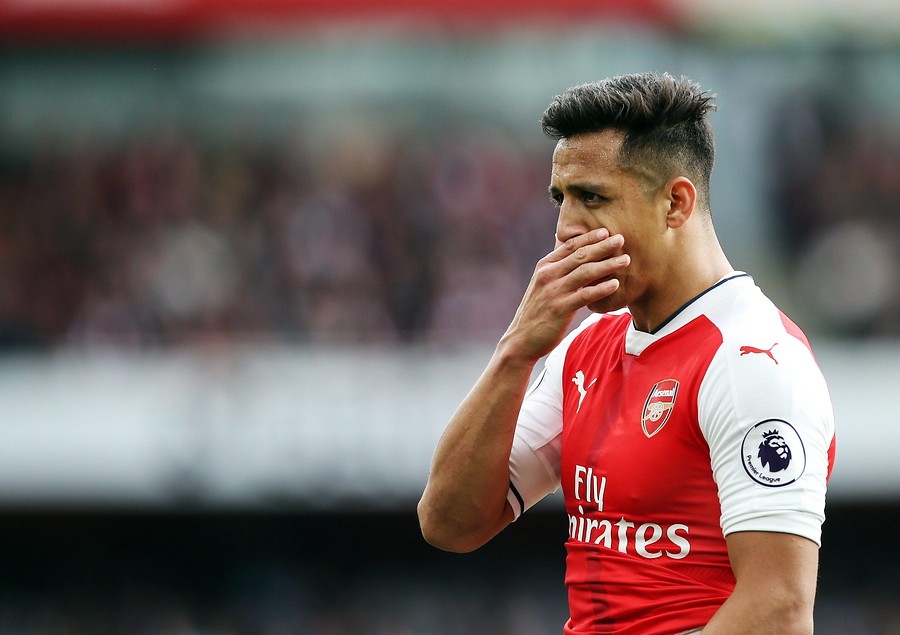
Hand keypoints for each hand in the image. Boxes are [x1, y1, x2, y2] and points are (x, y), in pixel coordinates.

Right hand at [500, 229, 628, 362]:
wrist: (521, 339)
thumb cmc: (537, 312)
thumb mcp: (542, 286)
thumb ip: (557, 271)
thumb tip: (574, 257)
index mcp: (544, 267)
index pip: (569, 246)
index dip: (588, 237)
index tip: (605, 231)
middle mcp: (548, 275)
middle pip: (580, 256)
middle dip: (602, 246)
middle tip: (621, 238)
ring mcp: (554, 292)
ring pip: (585, 272)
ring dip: (608, 264)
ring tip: (625, 260)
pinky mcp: (560, 309)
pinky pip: (585, 295)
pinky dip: (602, 288)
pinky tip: (616, 284)